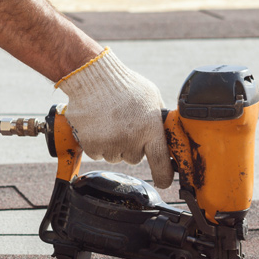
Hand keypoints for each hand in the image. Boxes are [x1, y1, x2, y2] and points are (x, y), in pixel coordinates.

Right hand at [55, 48, 174, 188]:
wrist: (92, 77)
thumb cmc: (124, 84)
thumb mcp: (151, 97)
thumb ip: (159, 119)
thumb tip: (167, 134)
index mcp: (150, 128)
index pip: (160, 161)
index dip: (164, 175)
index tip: (164, 181)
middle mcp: (131, 139)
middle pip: (134, 158)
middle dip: (131, 146)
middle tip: (125, 126)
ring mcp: (110, 143)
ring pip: (115, 156)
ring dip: (113, 145)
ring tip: (110, 122)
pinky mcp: (91, 145)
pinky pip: (97, 154)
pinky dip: (96, 143)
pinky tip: (98, 125)